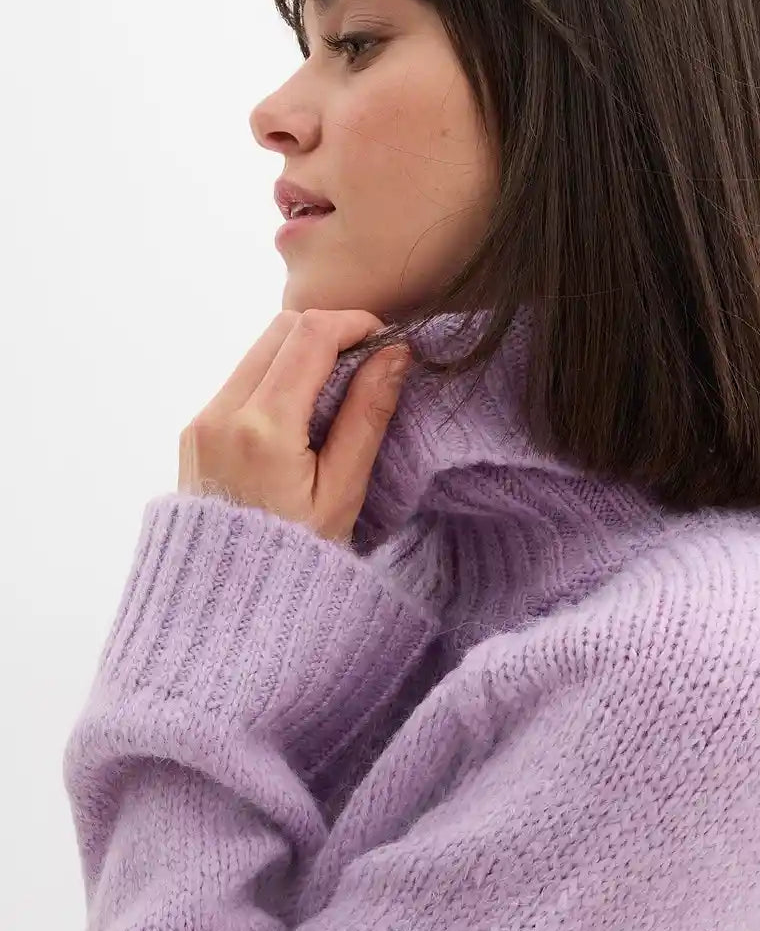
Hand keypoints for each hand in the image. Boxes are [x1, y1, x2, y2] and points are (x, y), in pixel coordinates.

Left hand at [178, 309, 411, 543]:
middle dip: (328, 333)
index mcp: (263, 429)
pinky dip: (276, 378)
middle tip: (366, 363)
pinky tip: (302, 416)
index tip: (385, 341)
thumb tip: (394, 353)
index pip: (310, 336)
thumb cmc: (296, 560)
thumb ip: (366, 415)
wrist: (227, 607)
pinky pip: (240, 380)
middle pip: (280, 329)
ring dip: (301, 354)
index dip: (354, 323)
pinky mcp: (194, 432)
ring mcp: (202, 421)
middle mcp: (222, 413)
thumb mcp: (342, 492)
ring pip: (258, 350)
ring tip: (338, 393)